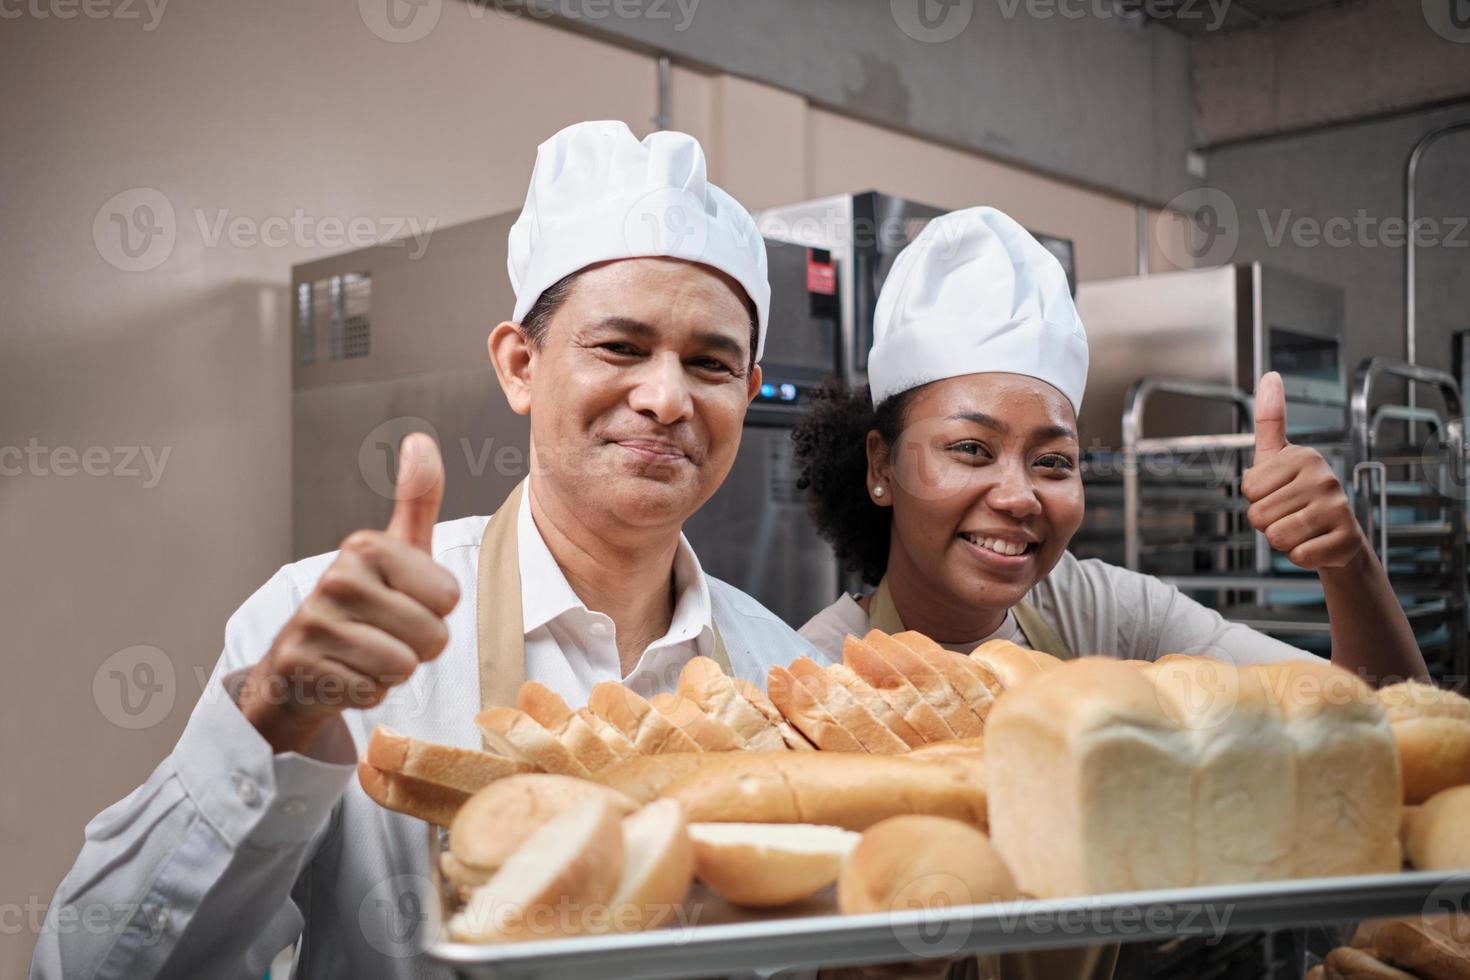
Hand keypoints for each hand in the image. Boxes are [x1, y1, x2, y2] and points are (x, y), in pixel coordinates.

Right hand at [240, 433, 459, 752]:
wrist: (298, 666)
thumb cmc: (366, 605)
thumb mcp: (398, 551)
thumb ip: (417, 499)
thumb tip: (420, 440)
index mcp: (366, 547)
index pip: (450, 597)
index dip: (436, 610)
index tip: (405, 602)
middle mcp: (336, 578)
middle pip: (433, 636)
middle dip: (419, 647)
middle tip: (386, 635)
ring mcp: (314, 623)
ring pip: (403, 667)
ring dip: (392, 672)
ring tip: (365, 654)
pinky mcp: (302, 667)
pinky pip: (372, 693)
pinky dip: (366, 692)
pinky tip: (344, 675)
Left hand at [1242, 372, 1366, 569]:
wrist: (1337, 536)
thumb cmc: (1297, 493)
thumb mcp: (1277, 457)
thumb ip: (1270, 420)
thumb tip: (1270, 375)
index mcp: (1304, 456)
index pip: (1248, 489)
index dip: (1256, 498)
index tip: (1277, 492)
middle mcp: (1324, 478)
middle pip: (1258, 515)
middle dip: (1267, 522)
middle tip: (1289, 514)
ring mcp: (1338, 508)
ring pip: (1276, 537)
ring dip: (1282, 540)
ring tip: (1301, 528)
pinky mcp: (1346, 539)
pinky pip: (1298, 556)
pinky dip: (1300, 556)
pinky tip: (1315, 543)